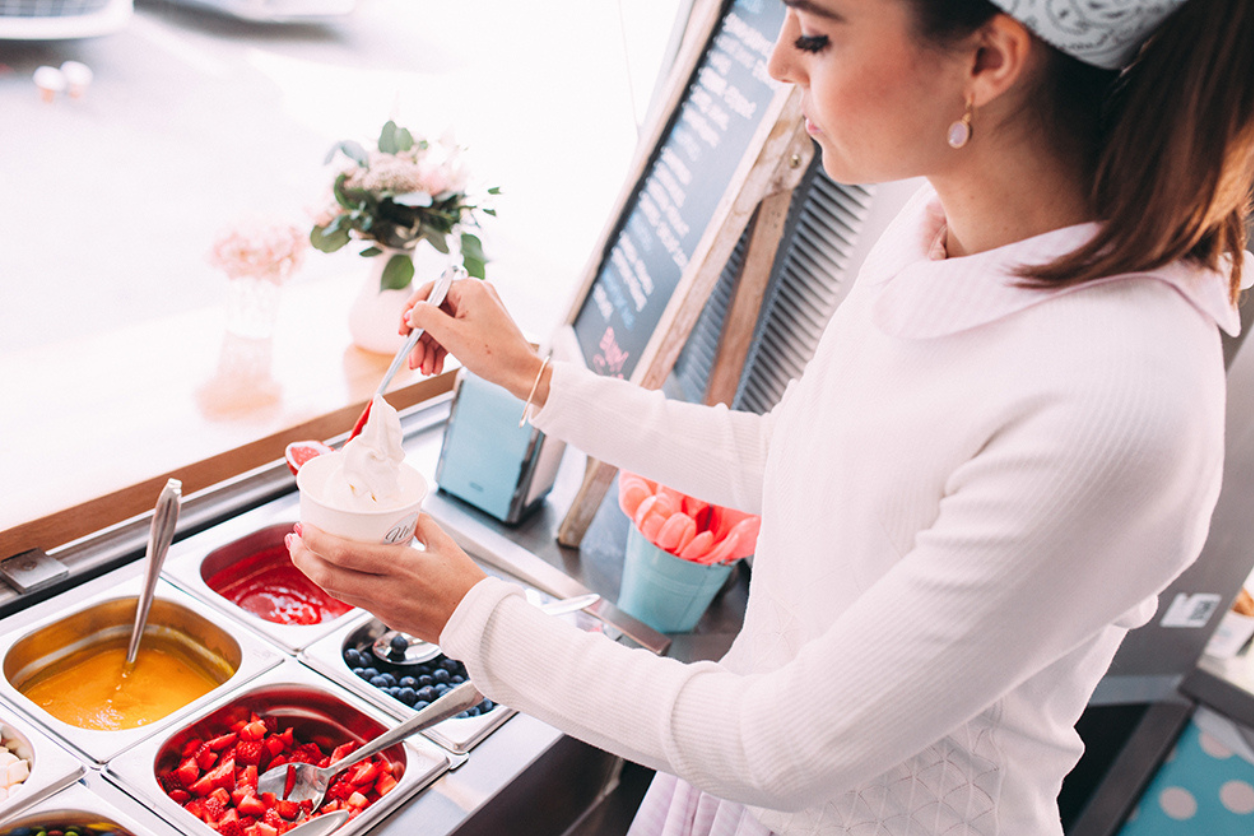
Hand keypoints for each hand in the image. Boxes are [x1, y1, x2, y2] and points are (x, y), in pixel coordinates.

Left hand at [286, 515, 486, 642]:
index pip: (346, 554)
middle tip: (294, 539)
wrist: (478, 624)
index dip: (317, 541)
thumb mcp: (445, 544)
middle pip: (329, 577)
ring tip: (305, 554)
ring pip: (335, 592)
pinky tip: (332, 573)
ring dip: (314, 572)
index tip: (304, 527)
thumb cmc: (467, 586)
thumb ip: (420, 524)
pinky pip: (352, 600)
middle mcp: (387, 589)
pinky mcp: (386, 619)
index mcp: (402, 566)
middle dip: (303, 557)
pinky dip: (335, 584)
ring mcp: (384, 608)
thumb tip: (403, 512)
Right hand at [400, 278, 543, 400]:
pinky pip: (455, 332)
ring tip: (424, 369)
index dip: (411, 312)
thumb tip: (411, 312)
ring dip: (430, 348)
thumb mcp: (452, 335)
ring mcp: (479, 310)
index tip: (403, 331)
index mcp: (469, 288)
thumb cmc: (494, 354)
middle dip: (421, 339)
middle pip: (435, 312)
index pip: (429, 291)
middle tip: (413, 360)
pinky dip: (443, 349)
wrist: (522, 374)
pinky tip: (435, 366)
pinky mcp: (482, 326)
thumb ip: (426, 318)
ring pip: (443, 325)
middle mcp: (475, 295)